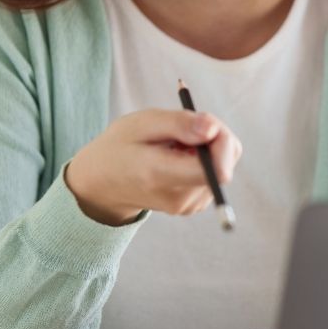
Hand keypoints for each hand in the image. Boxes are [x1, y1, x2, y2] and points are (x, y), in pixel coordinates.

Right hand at [65, 109, 242, 225]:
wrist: (103, 182)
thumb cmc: (121, 146)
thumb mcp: (142, 123)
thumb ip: (179, 124)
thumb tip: (214, 129)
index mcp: (161, 177)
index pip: (217, 170)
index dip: (221, 140)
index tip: (205, 122)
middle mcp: (179, 198)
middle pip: (225, 165)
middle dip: (214, 138)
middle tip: (186, 126)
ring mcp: (188, 206)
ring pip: (222, 166)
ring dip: (207, 147)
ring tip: (175, 143)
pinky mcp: (194, 205)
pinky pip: (214, 173)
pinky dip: (203, 158)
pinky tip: (178, 155)